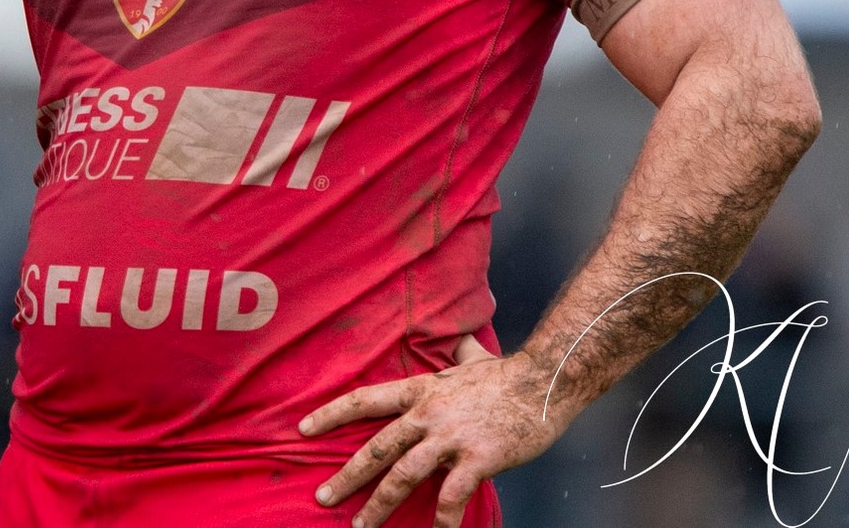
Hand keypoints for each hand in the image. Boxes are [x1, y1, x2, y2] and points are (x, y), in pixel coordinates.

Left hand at [299, 341, 570, 527]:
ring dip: (379, 505)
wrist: (545, 381)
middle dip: (346, 477)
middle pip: (377, 447)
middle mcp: (428, 414)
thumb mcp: (472, 359)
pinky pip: (451, 496)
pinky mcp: (477, 459)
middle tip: (323, 498)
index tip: (303, 429)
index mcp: (421, 390)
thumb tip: (460, 340)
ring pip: (403, 475)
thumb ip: (459, 354)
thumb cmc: (509, 373)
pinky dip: (441, 520)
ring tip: (361, 527)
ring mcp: (451, 437)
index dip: (331, 414)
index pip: (365, 400)